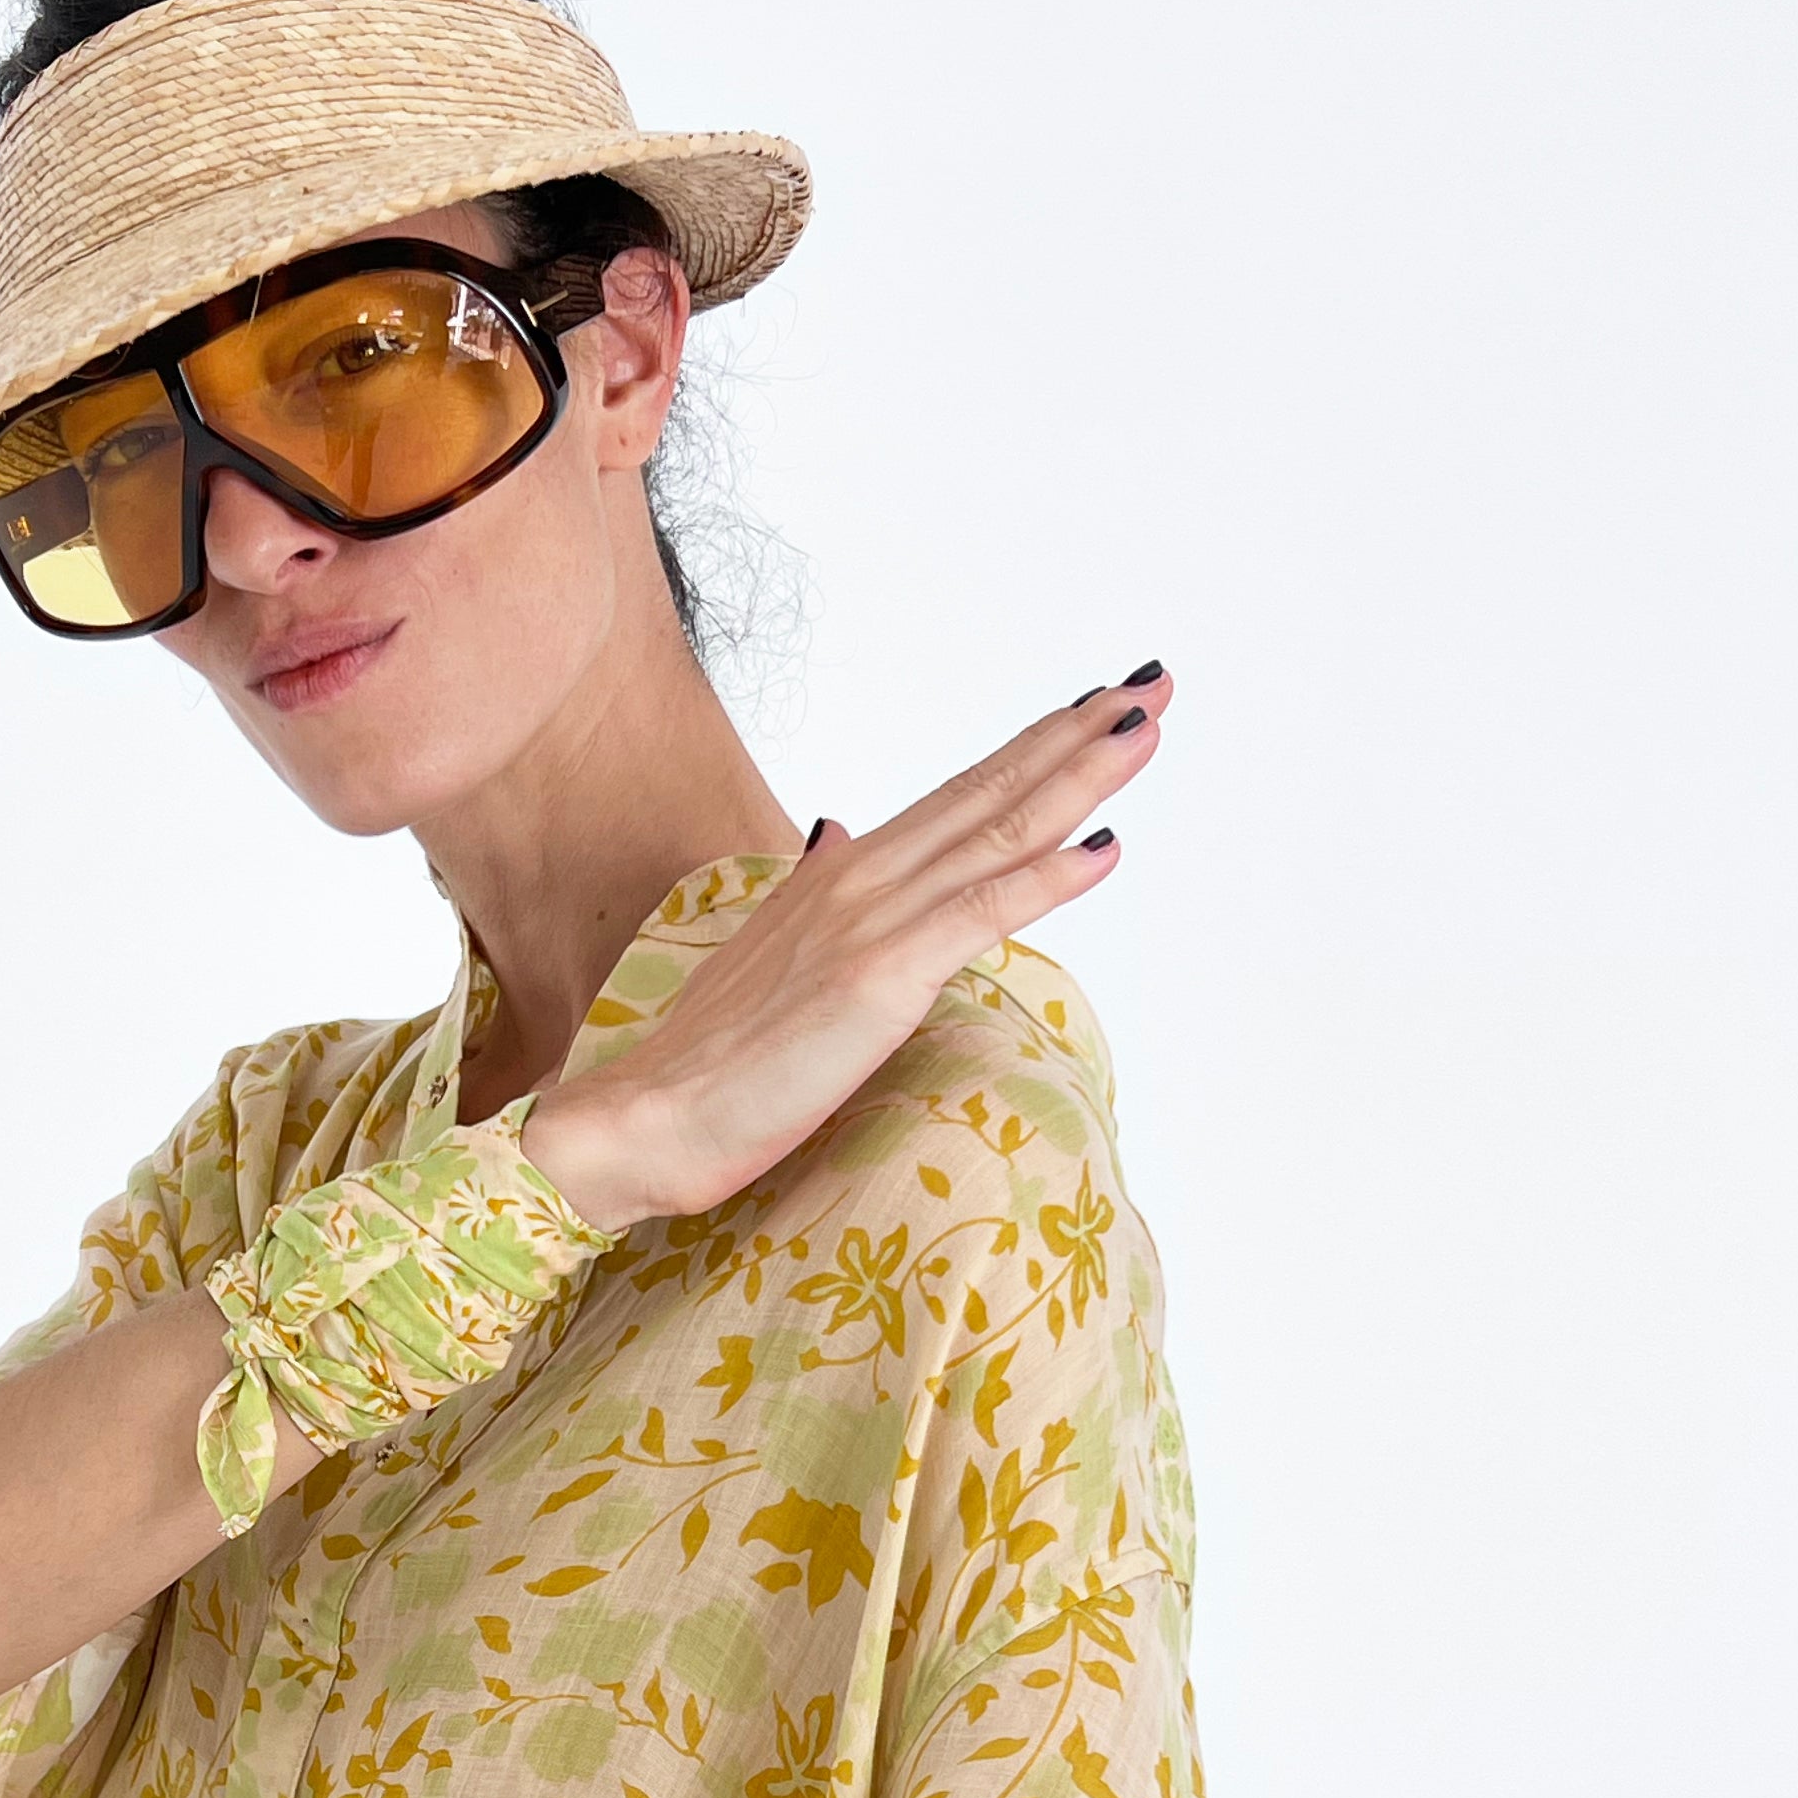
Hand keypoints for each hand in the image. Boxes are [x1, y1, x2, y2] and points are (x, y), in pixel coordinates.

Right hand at [522, 667, 1171, 1228]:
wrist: (644, 1117)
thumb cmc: (709, 1061)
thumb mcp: (772, 955)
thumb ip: (814, 889)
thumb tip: (838, 829)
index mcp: (842, 874)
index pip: (957, 797)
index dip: (1032, 748)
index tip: (1094, 706)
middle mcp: (860, 878)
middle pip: (990, 793)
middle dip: (1077, 735)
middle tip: (1152, 680)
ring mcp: (871, 923)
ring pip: (996, 834)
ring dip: (1080, 777)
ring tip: (1144, 725)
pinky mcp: (879, 979)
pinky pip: (978, 915)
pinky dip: (1046, 877)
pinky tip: (1105, 846)